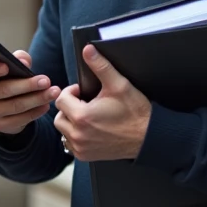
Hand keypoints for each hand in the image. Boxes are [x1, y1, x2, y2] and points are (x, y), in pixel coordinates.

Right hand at [0, 50, 60, 135]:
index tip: (7, 66)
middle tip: (46, 80)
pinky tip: (46, 105)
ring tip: (53, 92)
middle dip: (27, 85)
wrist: (4, 105)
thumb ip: (18, 58)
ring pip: (15, 106)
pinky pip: (20, 119)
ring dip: (37, 99)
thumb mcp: (11, 65)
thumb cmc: (8, 78)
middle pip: (3, 90)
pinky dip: (35, 112)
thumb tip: (23, 61)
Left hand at [54, 45, 150, 161]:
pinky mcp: (86, 156)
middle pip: (59, 116)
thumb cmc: (135, 112)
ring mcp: (81, 148)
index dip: (71, 92)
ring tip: (88, 115)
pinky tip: (90, 129)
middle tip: (86, 103)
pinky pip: (70, 144)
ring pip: (63, 131)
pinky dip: (76, 136)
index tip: (83, 91)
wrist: (147, 137)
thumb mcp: (118, 85)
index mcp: (82, 116)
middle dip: (69, 107)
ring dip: (71, 122)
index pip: (61, 99)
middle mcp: (78, 135)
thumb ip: (101, 66)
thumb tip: (88, 50)